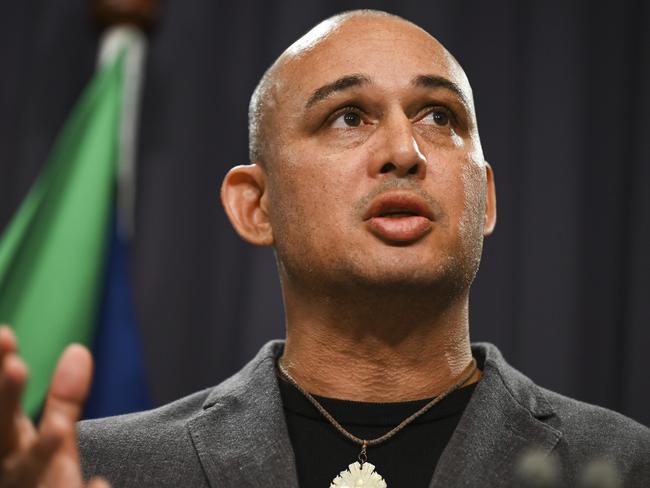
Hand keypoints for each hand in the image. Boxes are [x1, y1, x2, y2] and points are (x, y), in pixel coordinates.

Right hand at [0, 325, 109, 487]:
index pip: (0, 410)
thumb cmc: (37, 484)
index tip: (5, 334)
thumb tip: (78, 350)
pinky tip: (99, 485)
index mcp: (8, 450)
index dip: (2, 382)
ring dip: (41, 455)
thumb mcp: (52, 443)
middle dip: (4, 400)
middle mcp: (9, 473)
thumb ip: (64, 401)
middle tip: (15, 364)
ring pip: (29, 475)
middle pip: (0, 436)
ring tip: (59, 430)